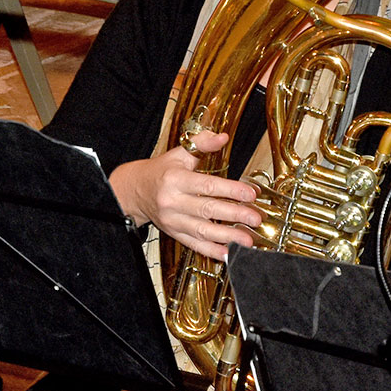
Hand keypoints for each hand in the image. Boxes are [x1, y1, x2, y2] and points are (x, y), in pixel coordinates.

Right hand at [109, 129, 260, 261]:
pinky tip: (227, 253)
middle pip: (207, 210)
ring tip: (247, 239)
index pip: (207, 186)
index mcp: (175, 179)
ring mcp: (172, 220)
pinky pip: (194, 244)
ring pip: (202, 231)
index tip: (250, 194)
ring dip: (227, 237)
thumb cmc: (161, 171)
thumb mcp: (178, 154)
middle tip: (255, 218)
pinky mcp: (173, 233)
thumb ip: (201, 143)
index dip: (231, 190)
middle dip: (234, 215)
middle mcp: (172, 201)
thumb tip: (222, 137)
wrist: (135, 190)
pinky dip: (211, 251)